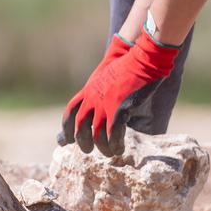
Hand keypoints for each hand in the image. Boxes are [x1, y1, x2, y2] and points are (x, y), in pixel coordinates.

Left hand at [60, 30, 178, 155]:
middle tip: (88, 150)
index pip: (70, 111)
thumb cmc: (128, 63)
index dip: (67, 128)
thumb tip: (93, 95)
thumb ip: (99, 85)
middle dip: (82, 141)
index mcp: (88, 90)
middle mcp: (93, 98)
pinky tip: (119, 149)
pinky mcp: (119, 108)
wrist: (143, 57)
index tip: (66, 140)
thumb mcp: (105, 74)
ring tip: (110, 153)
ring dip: (102, 147)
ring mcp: (105, 104)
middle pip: (80, 126)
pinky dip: (115, 144)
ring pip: (97, 134)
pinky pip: (113, 134)